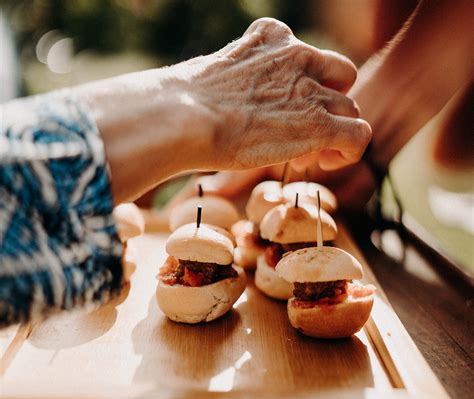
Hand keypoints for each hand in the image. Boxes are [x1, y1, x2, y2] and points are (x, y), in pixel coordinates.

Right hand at [77, 18, 370, 202]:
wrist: (182, 118)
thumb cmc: (183, 105)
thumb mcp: (213, 76)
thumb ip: (235, 77)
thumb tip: (222, 98)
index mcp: (272, 39)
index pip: (309, 58)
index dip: (304, 87)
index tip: (284, 115)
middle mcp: (299, 56)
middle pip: (339, 78)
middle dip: (325, 105)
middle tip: (301, 135)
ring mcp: (311, 90)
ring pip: (350, 108)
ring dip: (333, 132)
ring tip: (308, 156)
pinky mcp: (319, 123)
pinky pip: (359, 134)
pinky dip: (348, 151)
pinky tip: (325, 162)